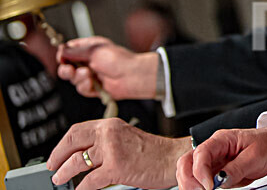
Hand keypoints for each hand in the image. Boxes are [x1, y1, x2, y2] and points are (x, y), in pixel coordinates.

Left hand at [46, 118, 191, 189]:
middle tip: (52, 167)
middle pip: (72, 142)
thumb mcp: (126, 137)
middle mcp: (109, 133)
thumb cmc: (153, 152)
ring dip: (63, 174)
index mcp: (111, 124)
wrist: (172, 158)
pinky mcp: (115, 168)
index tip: (56, 154)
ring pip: (76, 162)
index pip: (77, 130)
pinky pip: (88, 181)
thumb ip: (106, 141)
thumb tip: (82, 154)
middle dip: (57, 157)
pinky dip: (80, 189)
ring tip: (60, 179)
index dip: (62, 144)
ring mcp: (112, 150)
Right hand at [56, 36, 158, 99]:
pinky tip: (92, 83)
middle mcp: (89, 61)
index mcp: (90, 48)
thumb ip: (76, 51)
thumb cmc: (118, 59)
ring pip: (73, 79)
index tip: (62, 57)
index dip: (63, 55)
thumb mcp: (94, 50)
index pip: (69, 51)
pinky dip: (85, 86)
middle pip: (67, 67)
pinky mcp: (94, 88)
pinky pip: (82, 89)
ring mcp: (91, 75)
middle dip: (66, 69)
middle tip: (70, 70)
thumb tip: (61, 49)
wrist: (132, 75)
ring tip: (88, 74)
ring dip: (78, 78)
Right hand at [176, 126, 266, 189]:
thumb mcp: (255, 156)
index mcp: (222, 139)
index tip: (209, 186)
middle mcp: (213, 149)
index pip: (201, 153)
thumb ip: (236, 168)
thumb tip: (220, 180)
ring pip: (188, 172)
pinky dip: (199, 187)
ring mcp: (212, 161)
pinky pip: (199, 180)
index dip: (200, 171)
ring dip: (191, 185)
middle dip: (189, 180)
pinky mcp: (214, 172)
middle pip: (186, 163)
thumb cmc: (266, 145)